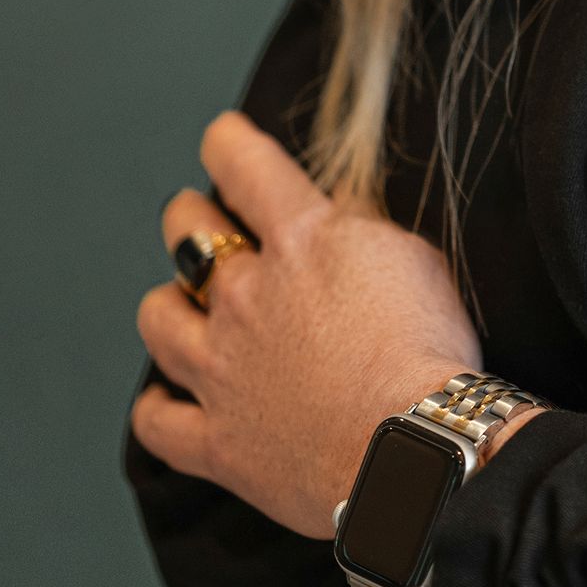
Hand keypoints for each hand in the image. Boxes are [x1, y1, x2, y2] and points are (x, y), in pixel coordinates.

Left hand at [131, 112, 482, 538]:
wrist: (417, 450)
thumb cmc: (431, 353)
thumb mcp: (416, 259)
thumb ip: (362, 230)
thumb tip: (334, 214)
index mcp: (301, 240)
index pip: (243, 164)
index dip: (226, 141)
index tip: (222, 137)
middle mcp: (246, 297)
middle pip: (187, 232)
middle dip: (191, 217)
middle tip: (202, 220)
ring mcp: (222, 370)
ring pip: (158, 318)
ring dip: (169, 303)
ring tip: (185, 307)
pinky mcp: (217, 442)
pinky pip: (155, 422)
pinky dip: (157, 406)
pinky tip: (171, 397)